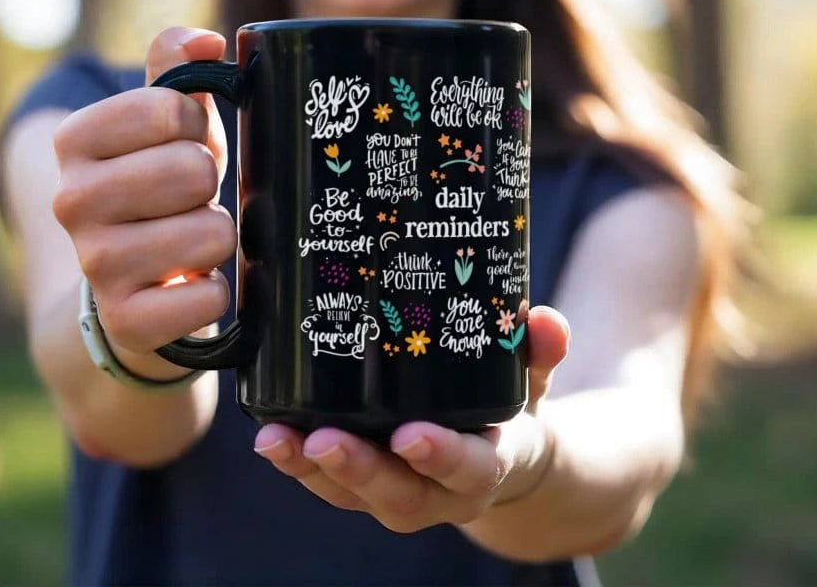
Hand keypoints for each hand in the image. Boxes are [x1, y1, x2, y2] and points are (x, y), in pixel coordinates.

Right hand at [52, 27, 235, 369]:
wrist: (130, 290)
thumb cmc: (159, 188)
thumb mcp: (165, 124)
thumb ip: (176, 71)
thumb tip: (206, 40)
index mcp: (75, 140)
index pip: (171, 108)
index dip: (196, 126)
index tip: (183, 144)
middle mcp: (70, 200)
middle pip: (192, 169)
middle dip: (208, 183)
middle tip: (190, 198)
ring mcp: (95, 265)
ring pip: (210, 233)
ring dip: (218, 235)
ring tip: (192, 239)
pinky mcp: (126, 321)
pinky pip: (207, 297)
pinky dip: (215, 291)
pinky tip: (192, 285)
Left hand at [253, 306, 568, 531]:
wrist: (502, 458)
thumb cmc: (510, 409)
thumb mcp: (533, 380)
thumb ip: (540, 352)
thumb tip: (549, 321)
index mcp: (487, 465)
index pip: (469, 469)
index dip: (441, 456)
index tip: (410, 436)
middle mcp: (440, 491)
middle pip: (398, 495)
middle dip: (358, 471)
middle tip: (320, 441)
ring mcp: (399, 490)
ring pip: (352, 495)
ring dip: (310, 471)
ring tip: (273, 439)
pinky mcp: (367, 481)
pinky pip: (330, 483)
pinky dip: (298, 463)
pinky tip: (267, 433)